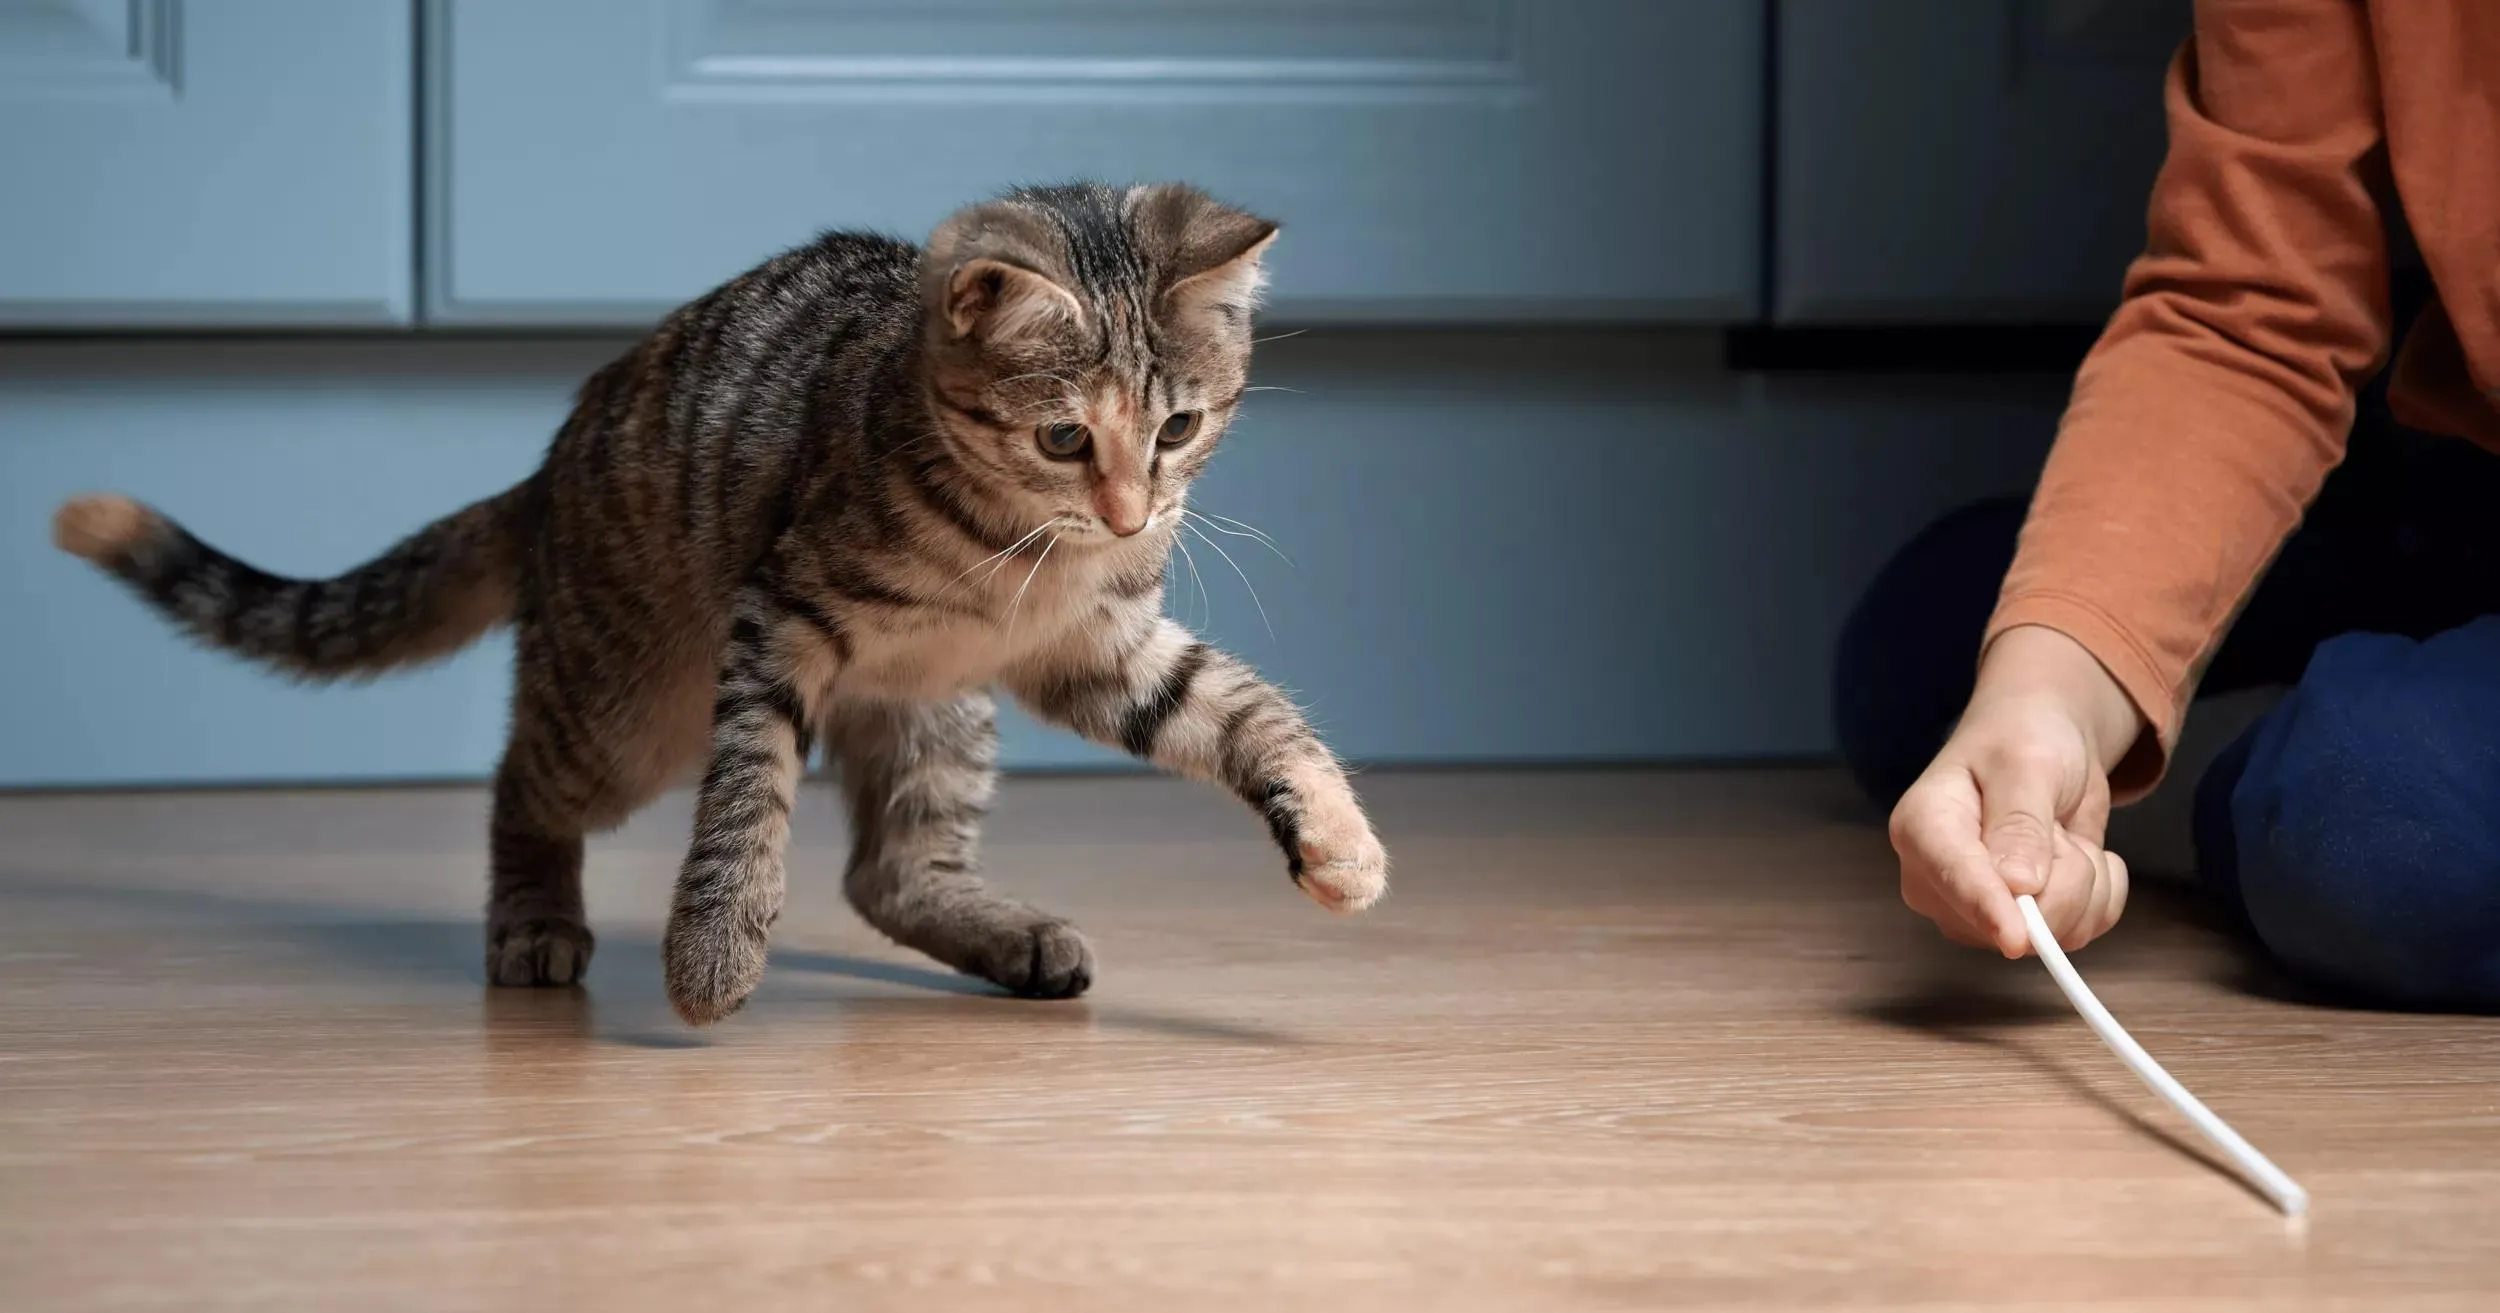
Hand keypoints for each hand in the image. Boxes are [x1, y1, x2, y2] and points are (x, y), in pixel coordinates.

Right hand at [1887, 626, 2145, 956]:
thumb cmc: (2020, 740)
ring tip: (2060, 833)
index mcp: (1922, 829)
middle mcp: (1939, 882)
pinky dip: (2100, 892)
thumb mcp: (2026, 763)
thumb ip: (2020, 822)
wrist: (2041, 744)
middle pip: (2013, 918)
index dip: (1987, 909)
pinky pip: (2085, 931)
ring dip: (2084, 878)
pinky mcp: (2018, 926)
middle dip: (2062, 872)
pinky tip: (2074, 853)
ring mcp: (1977, 911)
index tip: (2015, 939)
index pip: (1953, 876)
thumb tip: (2018, 885)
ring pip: (2058, 929)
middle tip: (2052, 822)